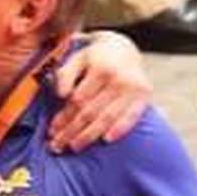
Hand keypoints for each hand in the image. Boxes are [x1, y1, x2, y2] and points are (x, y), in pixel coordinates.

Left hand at [48, 32, 151, 152]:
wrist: (124, 48)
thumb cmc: (94, 58)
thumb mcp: (77, 59)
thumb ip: (65, 75)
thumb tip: (60, 95)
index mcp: (100, 69)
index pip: (78, 100)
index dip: (63, 117)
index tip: (52, 132)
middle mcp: (118, 78)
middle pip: (90, 112)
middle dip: (72, 131)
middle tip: (57, 146)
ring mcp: (133, 87)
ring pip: (107, 118)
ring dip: (89, 136)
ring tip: (74, 147)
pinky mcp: (144, 94)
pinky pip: (132, 116)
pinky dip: (120, 129)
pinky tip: (106, 140)